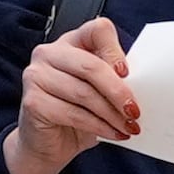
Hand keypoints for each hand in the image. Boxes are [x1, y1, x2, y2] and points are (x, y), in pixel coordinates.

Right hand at [8, 18, 139, 173]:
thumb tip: (141, 84)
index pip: (97, 30)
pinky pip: (74, 114)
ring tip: (128, 127)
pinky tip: (113, 133)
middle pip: (91, 66)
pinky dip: (99, 126)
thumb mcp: (101, 91)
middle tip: (135, 111)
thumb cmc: (78, 113)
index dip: (115, 51)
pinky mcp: (32, 101)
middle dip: (119, 92)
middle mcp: (49, 54)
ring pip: (84, 93)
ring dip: (112, 115)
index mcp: (70, 43)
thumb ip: (114, 78)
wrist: (49, 144)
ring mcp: (36, 76)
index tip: (128, 74)